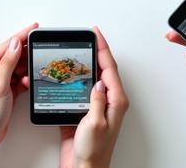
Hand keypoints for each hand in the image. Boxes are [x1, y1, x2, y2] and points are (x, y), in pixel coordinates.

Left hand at [0, 23, 37, 167]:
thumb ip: (8, 63)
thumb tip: (15, 43)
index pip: (10, 44)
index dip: (23, 35)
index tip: (36, 28)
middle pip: (18, 53)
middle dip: (30, 53)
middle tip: (42, 52)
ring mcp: (4, 78)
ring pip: (22, 66)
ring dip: (29, 69)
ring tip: (35, 72)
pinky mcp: (10, 88)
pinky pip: (23, 78)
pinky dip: (28, 80)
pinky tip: (29, 84)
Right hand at [59, 27, 128, 167]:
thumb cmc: (94, 152)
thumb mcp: (95, 122)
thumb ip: (97, 99)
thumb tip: (98, 81)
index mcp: (116, 101)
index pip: (109, 68)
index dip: (102, 48)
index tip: (96, 33)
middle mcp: (109, 102)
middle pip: (104, 69)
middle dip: (96, 51)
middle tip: (88, 36)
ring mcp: (97, 107)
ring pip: (93, 78)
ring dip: (87, 63)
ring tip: (79, 50)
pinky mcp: (85, 112)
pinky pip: (82, 89)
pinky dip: (77, 79)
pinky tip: (70, 74)